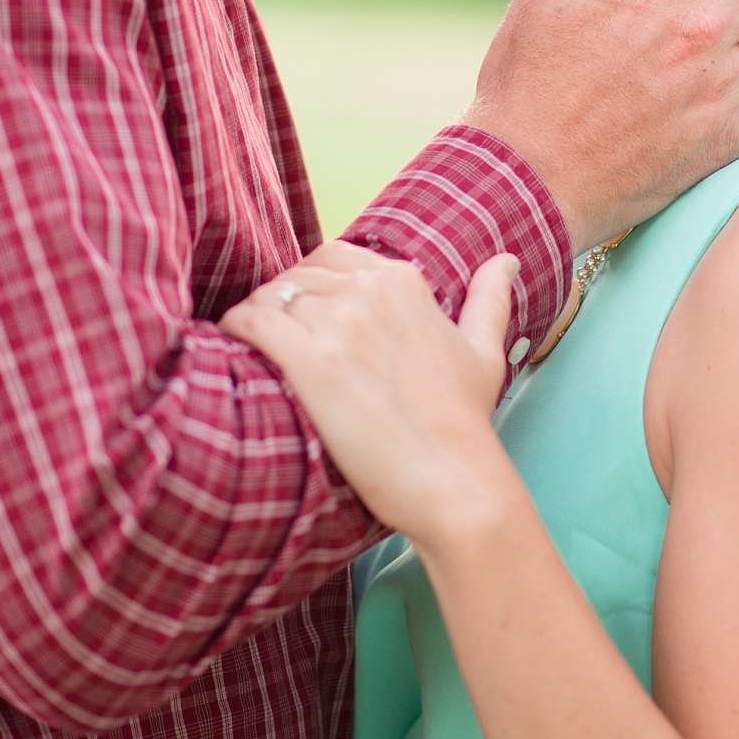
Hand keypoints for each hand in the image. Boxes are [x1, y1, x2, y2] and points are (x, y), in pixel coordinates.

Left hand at [220, 243, 523, 547]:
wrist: (453, 481)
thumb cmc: (464, 424)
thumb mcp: (484, 352)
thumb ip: (490, 299)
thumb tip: (507, 260)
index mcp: (404, 281)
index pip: (333, 256)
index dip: (310, 285)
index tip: (301, 317)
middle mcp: (371, 291)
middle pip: (297, 275)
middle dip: (279, 301)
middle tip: (270, 338)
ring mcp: (341, 323)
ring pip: (270, 294)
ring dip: (255, 317)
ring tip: (248, 348)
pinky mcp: (311, 361)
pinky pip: (253, 321)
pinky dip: (235, 329)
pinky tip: (232, 348)